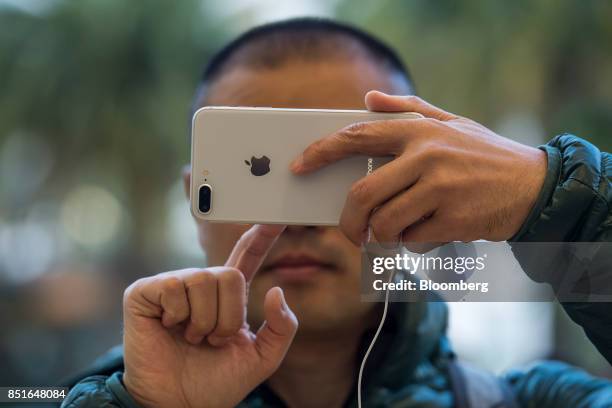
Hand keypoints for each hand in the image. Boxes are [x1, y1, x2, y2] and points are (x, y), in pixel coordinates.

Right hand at [122, 225, 296, 407]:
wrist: (179, 404)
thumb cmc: (216, 382)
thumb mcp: (261, 357)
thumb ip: (281, 327)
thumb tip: (276, 290)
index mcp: (227, 296)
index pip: (246, 256)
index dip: (261, 236)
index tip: (278, 217)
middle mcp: (201, 284)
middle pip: (230, 275)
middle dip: (227, 318)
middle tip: (210, 340)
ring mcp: (172, 285)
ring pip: (203, 280)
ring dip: (203, 321)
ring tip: (190, 337)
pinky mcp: (145, 292)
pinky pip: (173, 286)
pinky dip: (177, 314)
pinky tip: (168, 326)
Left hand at [290, 91, 546, 246]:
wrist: (534, 186)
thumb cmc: (484, 154)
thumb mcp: (449, 122)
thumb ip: (406, 108)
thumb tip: (367, 98)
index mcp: (418, 130)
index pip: (355, 137)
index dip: (320, 152)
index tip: (299, 166)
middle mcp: (425, 156)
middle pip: (362, 195)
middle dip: (349, 221)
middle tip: (352, 231)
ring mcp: (439, 189)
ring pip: (384, 224)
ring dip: (385, 235)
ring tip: (403, 228)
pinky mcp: (452, 219)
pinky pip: (412, 240)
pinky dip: (414, 242)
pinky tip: (434, 228)